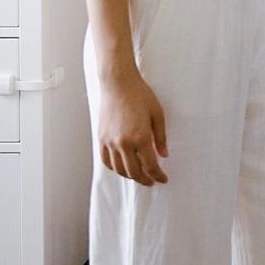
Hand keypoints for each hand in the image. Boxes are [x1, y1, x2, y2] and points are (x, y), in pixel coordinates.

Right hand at [97, 69, 169, 185]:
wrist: (118, 83)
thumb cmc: (140, 95)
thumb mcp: (157, 114)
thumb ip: (161, 137)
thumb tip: (163, 155)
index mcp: (140, 137)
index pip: (150, 166)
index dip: (158, 176)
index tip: (163, 179)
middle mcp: (123, 143)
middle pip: (134, 171)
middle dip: (145, 179)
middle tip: (152, 181)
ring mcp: (110, 142)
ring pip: (119, 169)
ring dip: (130, 176)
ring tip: (139, 175)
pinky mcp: (101, 138)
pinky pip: (106, 161)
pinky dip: (114, 168)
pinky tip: (122, 168)